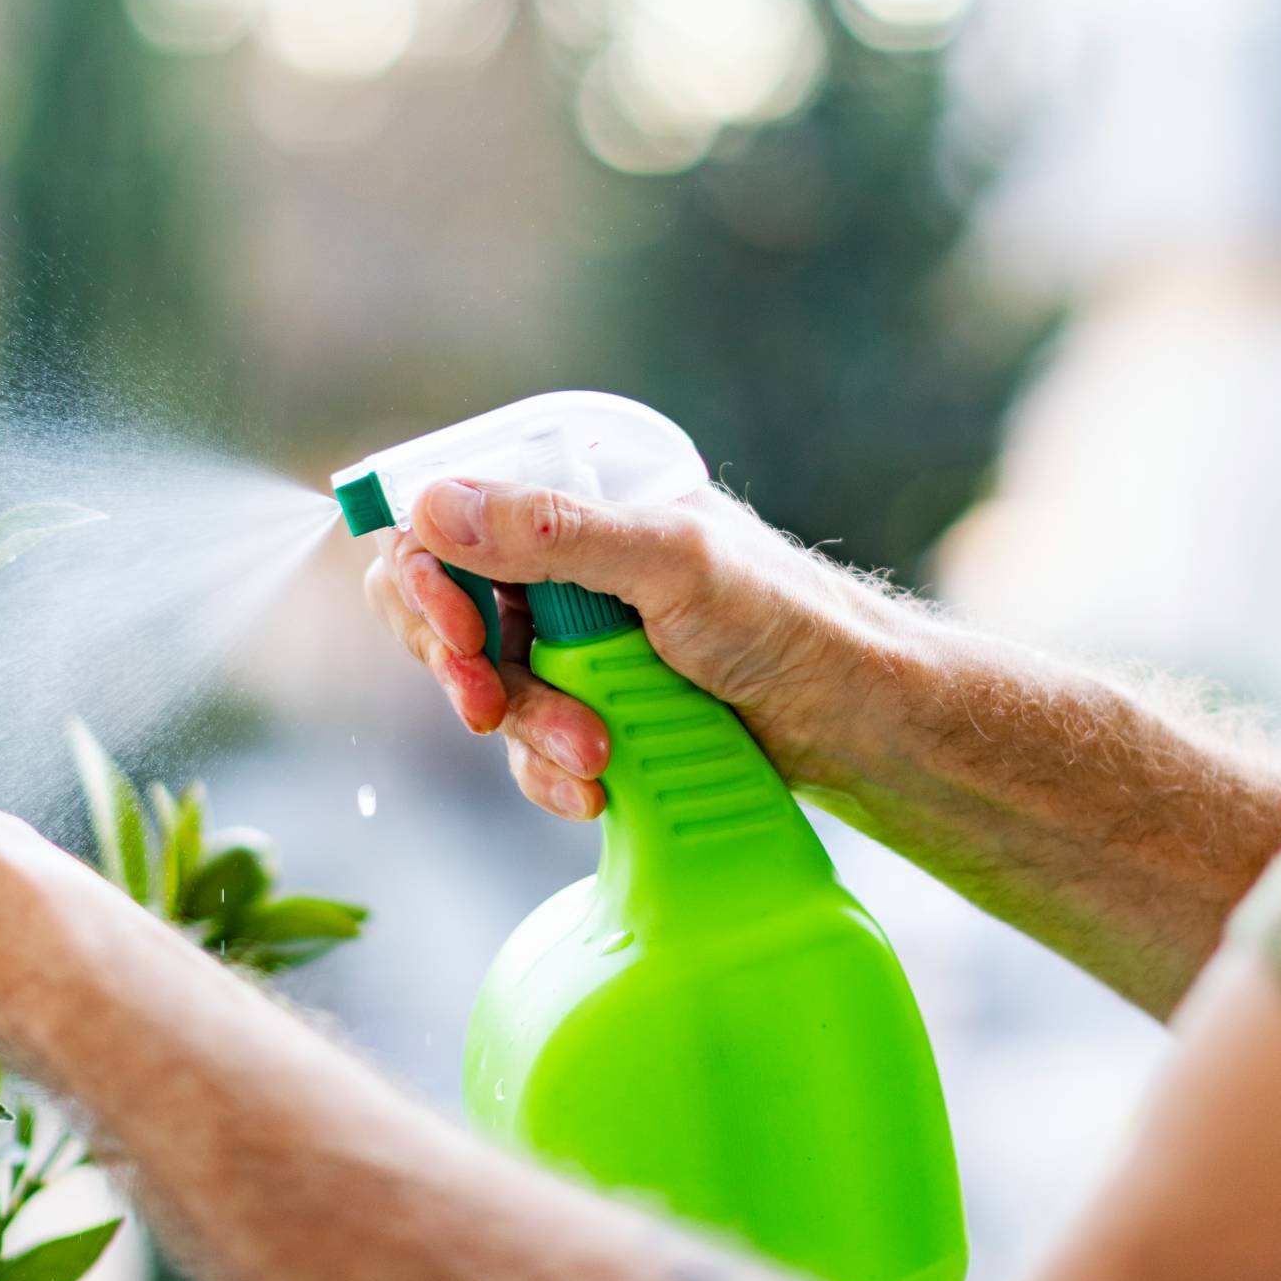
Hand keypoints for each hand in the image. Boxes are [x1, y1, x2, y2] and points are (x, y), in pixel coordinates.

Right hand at [362, 481, 927, 820]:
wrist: (855, 724)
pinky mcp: (589, 703)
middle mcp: (564, 555)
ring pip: (484, 683)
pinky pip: (524, 742)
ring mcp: (573, 634)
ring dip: (526, 726)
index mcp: (579, 492)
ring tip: (594, 754)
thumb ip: (554, 533)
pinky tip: (597, 788)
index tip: (458, 633)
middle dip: (464, 665)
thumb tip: (431, 508)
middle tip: (488, 706)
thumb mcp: (669, 563)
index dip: (425, 573)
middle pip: (443, 604)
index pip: (444, 512)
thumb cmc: (784, 620)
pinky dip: (549, 770)